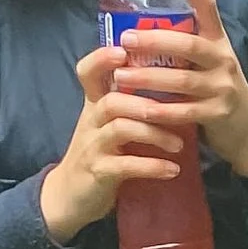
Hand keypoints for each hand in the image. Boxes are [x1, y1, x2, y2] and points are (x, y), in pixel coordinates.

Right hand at [40, 36, 188, 242]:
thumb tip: (166, 88)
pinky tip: (172, 170)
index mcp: (93, 106)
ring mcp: (93, 147)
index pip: (88, 72)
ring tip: (179, 145)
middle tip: (176, 111)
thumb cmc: (97, 157)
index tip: (124, 51)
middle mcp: (91, 121)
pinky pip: (126, 165)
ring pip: (121, 129)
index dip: (102, 58)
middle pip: (113, 100)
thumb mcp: (106, 127)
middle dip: (145, 103)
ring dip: (154, 134)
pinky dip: (151, 166)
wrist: (69, 197)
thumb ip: (127, 108)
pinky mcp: (99, 172)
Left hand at [108, 0, 247, 182]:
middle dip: (155, 41)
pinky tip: (140, 110)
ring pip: (181, 81)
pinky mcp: (218, 114)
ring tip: (121, 76)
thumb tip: (142, 28)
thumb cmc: (217, 90)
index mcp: (218, 41)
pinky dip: (160, 111)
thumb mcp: (210, 62)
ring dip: (148, 78)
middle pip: (188, 45)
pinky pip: (184, 112)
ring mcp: (222, 88)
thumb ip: (186, 46)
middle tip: (126, 39)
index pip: (208, 7)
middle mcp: (223, 60)